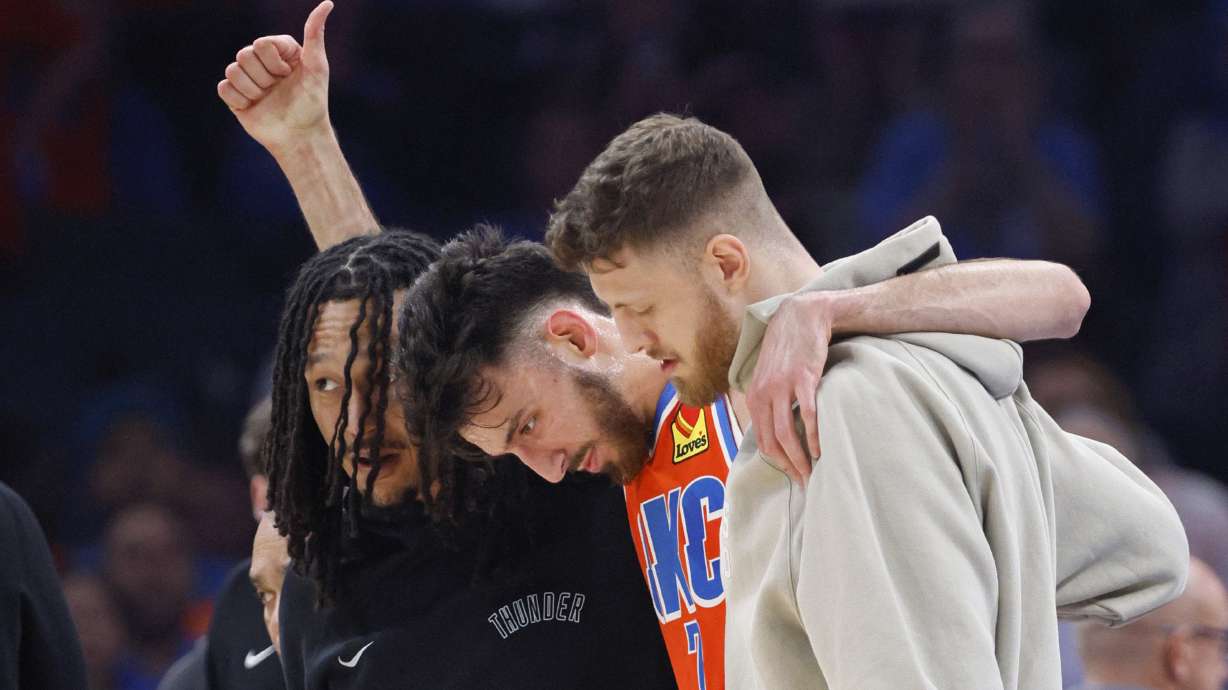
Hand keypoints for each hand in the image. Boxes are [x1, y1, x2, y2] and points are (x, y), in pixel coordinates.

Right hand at [216, 1, 333, 154]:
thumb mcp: (317, 67)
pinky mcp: (235, 95)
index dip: (274, 63)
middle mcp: (260, 60)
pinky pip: (224, 89)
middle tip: (277, 89)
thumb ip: (315, 34)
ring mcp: (246, 77)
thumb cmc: (313, 102)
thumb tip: (327, 3)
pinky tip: (254, 107)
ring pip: (232, 71)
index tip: (289, 75)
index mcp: (278, 49)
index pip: (261, 44)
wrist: (300, 135)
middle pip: (243, 55)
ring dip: (253, 90)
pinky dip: (240, 100)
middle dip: (264, 78)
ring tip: (267, 99)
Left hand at [746, 291, 832, 485]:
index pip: (761, 440)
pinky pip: (806, 413)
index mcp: (754, 396)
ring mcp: (781, 386)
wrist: (801, 316)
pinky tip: (820, 448)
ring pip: (787, 433)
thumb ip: (769, 400)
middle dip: (789, 467)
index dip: (777, 463)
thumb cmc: (788, 349)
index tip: (792, 476)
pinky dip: (813, 435)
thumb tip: (776, 429)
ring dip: (800, 458)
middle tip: (805, 482)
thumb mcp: (768, 375)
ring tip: (813, 472)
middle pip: (772, 442)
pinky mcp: (802, 378)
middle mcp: (763, 393)